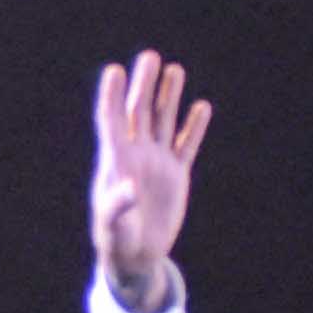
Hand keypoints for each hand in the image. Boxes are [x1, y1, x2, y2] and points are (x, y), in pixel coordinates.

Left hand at [87, 47, 211, 302]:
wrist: (137, 255)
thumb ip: (117, 205)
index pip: (110, 120)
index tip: (114, 71)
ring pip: (163, 121)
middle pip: (138, 111)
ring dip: (168, 96)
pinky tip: (201, 107)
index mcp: (114, 160)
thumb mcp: (112, 224)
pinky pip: (187, 144)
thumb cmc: (116, 239)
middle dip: (144, 84)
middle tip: (150, 57)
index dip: (110, 95)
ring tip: (175, 70)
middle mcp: (136, 153)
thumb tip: (129, 186)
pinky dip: (194, 127)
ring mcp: (157, 161)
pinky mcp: (176, 173)